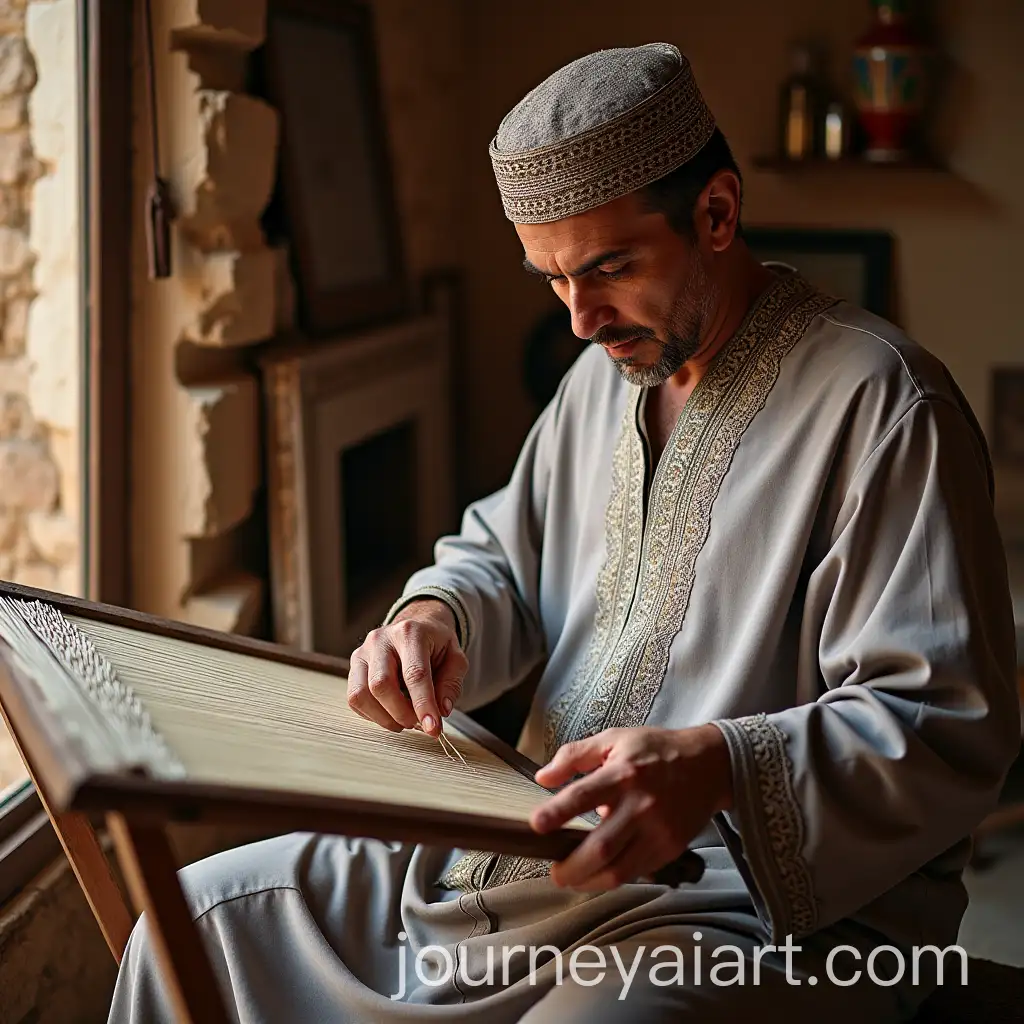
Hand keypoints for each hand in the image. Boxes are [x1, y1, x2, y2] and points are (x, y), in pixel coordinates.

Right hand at [347, 600, 466, 737]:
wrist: (416, 626)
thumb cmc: (436, 645)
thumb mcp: (455, 659)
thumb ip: (451, 684)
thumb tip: (441, 711)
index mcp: (411, 633)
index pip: (414, 674)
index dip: (423, 704)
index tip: (433, 728)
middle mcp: (382, 640)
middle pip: (381, 684)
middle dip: (401, 713)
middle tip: (418, 724)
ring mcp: (363, 651)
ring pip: (361, 694)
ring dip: (384, 718)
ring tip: (404, 721)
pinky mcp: (354, 665)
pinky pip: (354, 699)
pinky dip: (372, 715)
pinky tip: (390, 713)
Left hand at [530, 725, 732, 890]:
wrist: (709, 765)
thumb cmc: (656, 750)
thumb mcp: (613, 739)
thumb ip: (574, 755)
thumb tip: (543, 777)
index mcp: (623, 772)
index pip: (583, 795)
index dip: (557, 812)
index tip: (536, 825)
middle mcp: (641, 804)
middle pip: (600, 847)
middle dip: (571, 867)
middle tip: (554, 872)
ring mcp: (658, 830)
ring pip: (618, 870)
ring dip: (589, 881)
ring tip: (571, 878)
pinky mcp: (670, 848)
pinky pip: (636, 873)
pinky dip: (612, 878)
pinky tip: (598, 873)